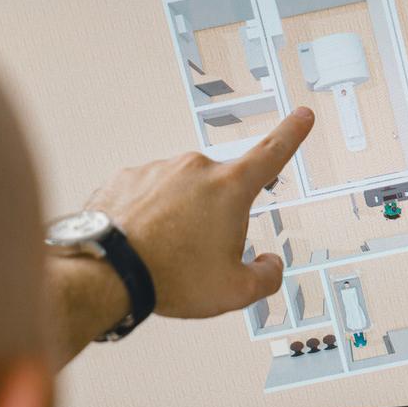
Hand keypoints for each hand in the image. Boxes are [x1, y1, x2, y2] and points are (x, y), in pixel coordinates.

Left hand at [86, 107, 314, 319]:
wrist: (105, 272)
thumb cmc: (170, 278)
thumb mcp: (235, 291)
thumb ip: (266, 277)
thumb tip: (271, 265)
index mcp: (230, 189)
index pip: (272, 153)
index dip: (292, 134)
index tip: (302, 115)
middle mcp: (195, 169)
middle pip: (220, 192)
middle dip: (216, 219)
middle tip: (197, 256)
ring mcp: (157, 169)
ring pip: (181, 194)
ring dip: (179, 218)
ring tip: (164, 254)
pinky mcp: (126, 178)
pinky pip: (148, 196)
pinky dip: (148, 217)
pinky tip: (141, 244)